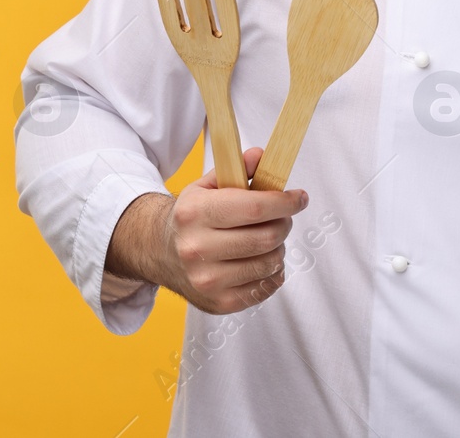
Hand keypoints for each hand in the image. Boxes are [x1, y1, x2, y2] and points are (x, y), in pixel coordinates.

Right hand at [159, 146, 307, 314]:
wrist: (160, 252)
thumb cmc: (191, 217)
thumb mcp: (206, 186)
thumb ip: (236, 169)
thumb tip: (261, 157)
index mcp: (195, 213)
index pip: (254, 208)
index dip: (284, 202)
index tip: (299, 198)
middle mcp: (197, 248)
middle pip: (266, 237)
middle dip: (284, 223)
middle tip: (282, 217)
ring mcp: (207, 280)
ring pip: (270, 263)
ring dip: (279, 248)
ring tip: (268, 239)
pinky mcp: (219, 303)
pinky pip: (265, 287)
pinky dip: (273, 272)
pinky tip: (261, 260)